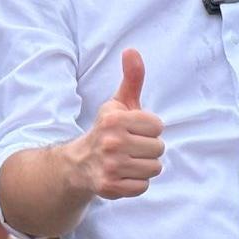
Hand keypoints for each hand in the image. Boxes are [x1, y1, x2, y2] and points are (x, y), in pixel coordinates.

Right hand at [67, 49, 165, 198]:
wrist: (80, 163)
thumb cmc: (107, 129)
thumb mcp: (118, 103)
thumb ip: (131, 78)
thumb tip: (132, 50)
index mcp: (114, 119)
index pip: (158, 126)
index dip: (148, 129)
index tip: (133, 130)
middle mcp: (111, 142)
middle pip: (159, 148)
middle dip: (147, 148)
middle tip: (130, 147)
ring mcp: (110, 166)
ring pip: (154, 168)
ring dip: (144, 166)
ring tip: (127, 161)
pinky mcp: (111, 187)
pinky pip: (143, 186)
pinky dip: (136, 183)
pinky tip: (123, 175)